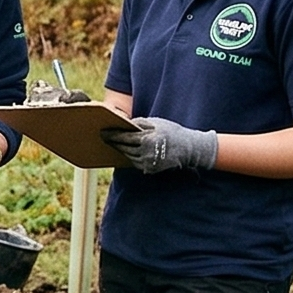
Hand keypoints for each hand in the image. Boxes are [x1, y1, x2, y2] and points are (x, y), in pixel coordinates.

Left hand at [106, 116, 220, 173]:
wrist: (189, 148)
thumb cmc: (171, 132)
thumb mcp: (156, 123)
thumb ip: (139, 123)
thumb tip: (123, 123)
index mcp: (148, 139)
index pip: (125, 137)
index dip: (113, 135)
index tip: (103, 132)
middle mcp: (147, 152)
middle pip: (124, 148)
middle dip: (114, 142)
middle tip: (103, 137)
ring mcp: (148, 163)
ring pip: (128, 156)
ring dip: (121, 150)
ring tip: (113, 143)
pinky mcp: (150, 169)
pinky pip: (135, 162)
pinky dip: (130, 156)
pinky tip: (125, 151)